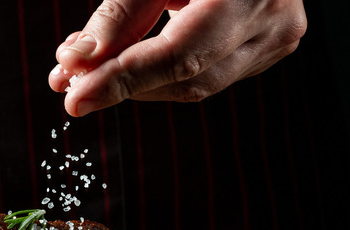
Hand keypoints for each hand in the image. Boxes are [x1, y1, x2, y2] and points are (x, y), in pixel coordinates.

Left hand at [48, 0, 306, 116]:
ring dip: (139, 84)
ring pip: (197, 83)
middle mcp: (275, 17)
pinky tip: (130, 60)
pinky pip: (210, 72)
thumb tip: (78, 62)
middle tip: (71, 83)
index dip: (123, 80)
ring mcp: (278, 34)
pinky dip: (164, 72)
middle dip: (123, 86)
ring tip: (91, 72)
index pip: (178, 55)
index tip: (76, 98)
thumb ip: (121, 11)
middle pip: (187, 78)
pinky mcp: (270, 42)